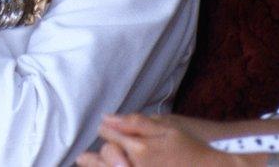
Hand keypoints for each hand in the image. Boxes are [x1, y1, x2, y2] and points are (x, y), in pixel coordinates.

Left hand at [77, 114, 231, 166]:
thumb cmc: (191, 149)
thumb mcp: (167, 129)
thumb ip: (135, 122)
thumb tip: (106, 117)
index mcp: (140, 148)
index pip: (107, 135)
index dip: (106, 130)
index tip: (105, 131)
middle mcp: (135, 166)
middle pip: (104, 157)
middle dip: (97, 155)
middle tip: (86, 157)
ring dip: (100, 164)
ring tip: (89, 163)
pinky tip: (118, 165)